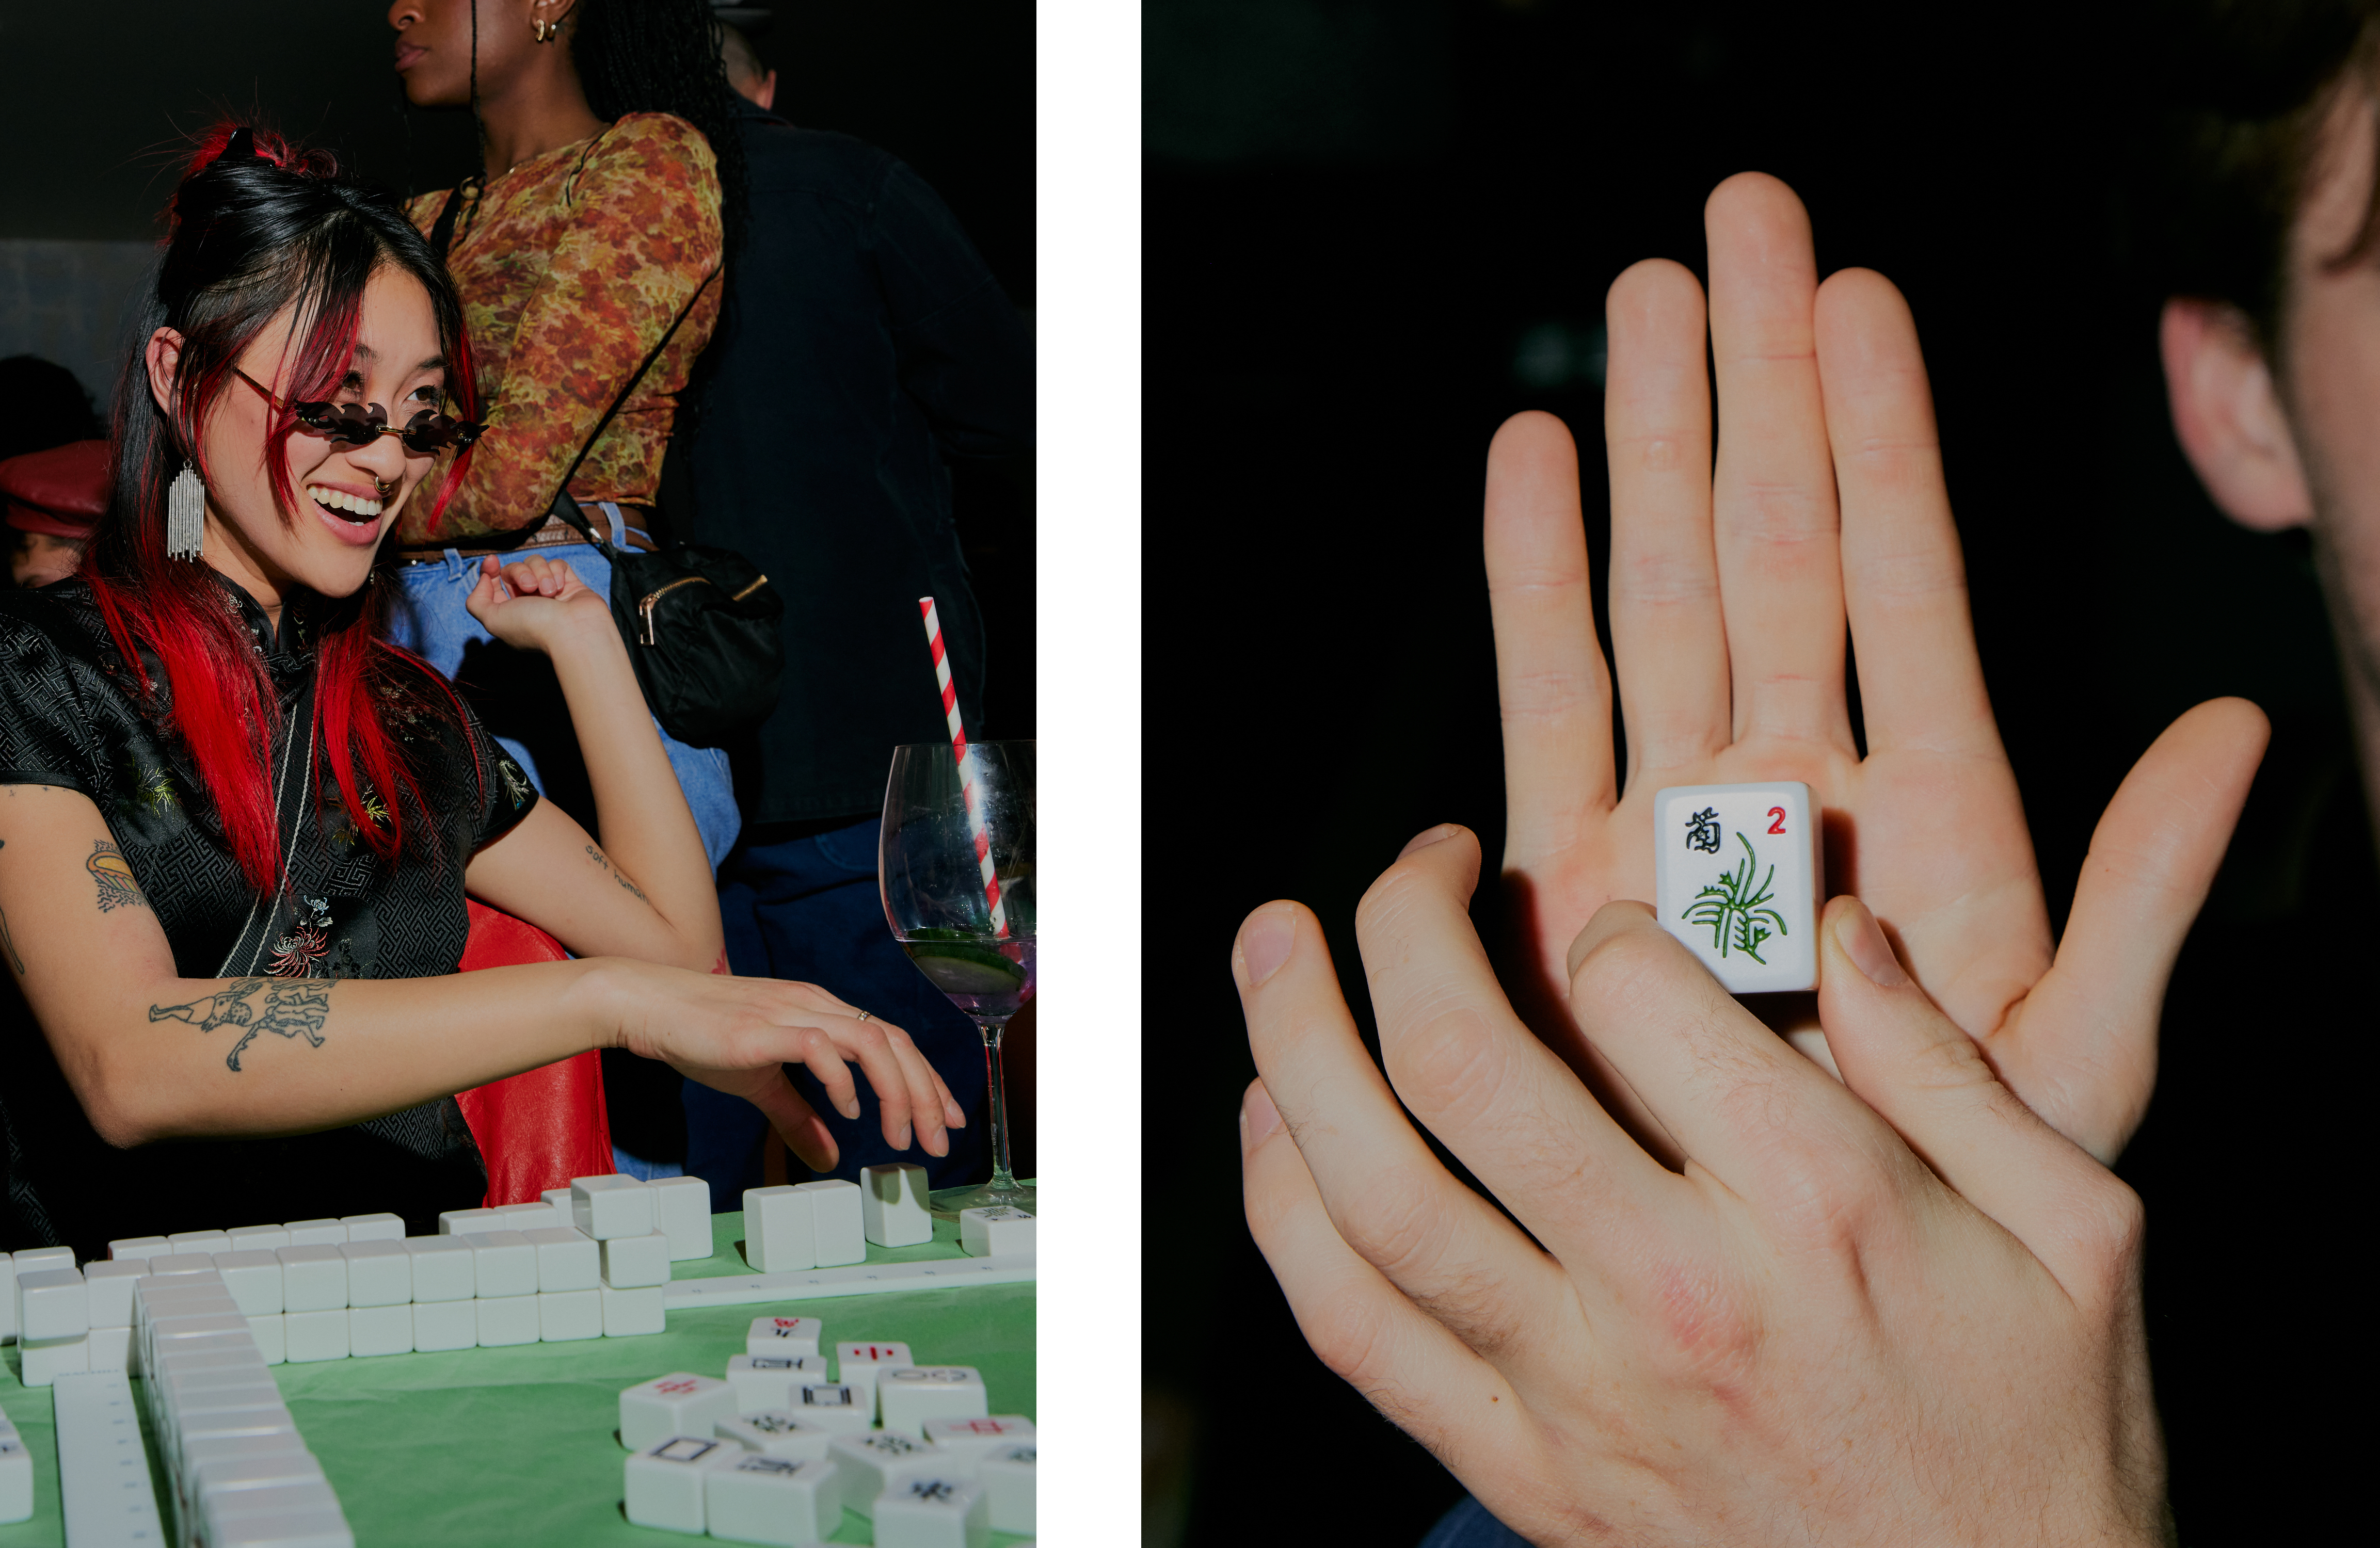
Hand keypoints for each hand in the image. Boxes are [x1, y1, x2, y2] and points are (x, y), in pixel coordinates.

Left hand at [464, 554, 612, 655]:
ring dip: (540, 573)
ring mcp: (550, 592)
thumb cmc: (534, 627)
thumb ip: (476, 601)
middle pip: (514, 569)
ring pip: (536, 563)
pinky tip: (561, 587)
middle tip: (529, 586)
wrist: (574, 631)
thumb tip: (485, 579)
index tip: (492, 561)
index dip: (489, 569)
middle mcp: (528, 602)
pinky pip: (558, 564)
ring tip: (548, 592)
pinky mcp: (570, 584)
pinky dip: (557, 573)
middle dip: (519, 572)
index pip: (493, 583)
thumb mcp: (492, 619)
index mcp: (509, 612)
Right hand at [600, 961, 965, 1171]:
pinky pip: (819, 1047)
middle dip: (926, 1093)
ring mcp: (791, 1013)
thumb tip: (828, 1158)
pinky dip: (842, 1081)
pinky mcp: (763, 1028)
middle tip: (939, 1139)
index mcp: (822, 1012)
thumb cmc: (701, 1037)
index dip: (927, 1080)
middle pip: (895, 1041)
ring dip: (896, 1091)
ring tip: (899, 1135)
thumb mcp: (760, 1085)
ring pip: (870, 1041)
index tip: (947, 1119)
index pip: (893, 1041)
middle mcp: (816, 1005)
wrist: (649, 1006)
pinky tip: (848, 1112)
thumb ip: (798, 1119)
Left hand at [1239, 831, 2168, 1546]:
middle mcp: (1675, 1293)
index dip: (1603, 920)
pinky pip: (1356, 1331)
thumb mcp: (2075, 1234)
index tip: (1616, 924)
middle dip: (1404, 928)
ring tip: (1275, 947)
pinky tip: (1273, 1124)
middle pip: (1466, 1070)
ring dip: (1295, 1049)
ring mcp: (1578, 1392)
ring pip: (1375, 1195)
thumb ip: (1950, 1069)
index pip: (1634, 993)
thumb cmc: (2042, 1435)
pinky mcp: (1521, 1471)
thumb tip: (1840, 935)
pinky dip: (1287, 1213)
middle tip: (1408, 865)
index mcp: (1816, 1206)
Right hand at [1492, 172, 2264, 1161]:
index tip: (1854, 295)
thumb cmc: (1959, 1213)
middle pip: (1774, 542)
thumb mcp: (2082, 1069)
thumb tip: (2242, 728)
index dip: (1881, 434)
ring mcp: (1678, 817)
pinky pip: (1551, 695)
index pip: (1901, 580)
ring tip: (1636, 300)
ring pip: (1660, 589)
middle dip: (1749, 382)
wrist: (1787, 1309)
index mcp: (1929, 817)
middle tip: (1733, 223)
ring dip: (1645, 443)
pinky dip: (1535, 580)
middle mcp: (1794, 786)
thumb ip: (2146, 900)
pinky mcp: (1571, 869)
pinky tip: (1529, 465)